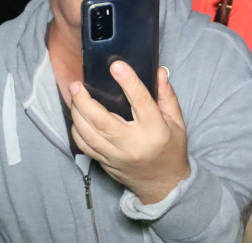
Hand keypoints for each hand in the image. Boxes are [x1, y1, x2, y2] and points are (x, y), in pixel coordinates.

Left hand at [70, 62, 189, 204]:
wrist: (164, 186)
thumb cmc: (171, 150)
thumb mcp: (177, 123)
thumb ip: (167, 96)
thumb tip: (159, 72)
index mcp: (154, 130)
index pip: (140, 102)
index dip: (128, 82)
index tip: (116, 65)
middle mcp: (132, 143)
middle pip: (102, 121)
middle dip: (84, 100)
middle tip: (77, 84)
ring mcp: (116, 155)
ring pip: (88, 134)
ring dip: (77, 113)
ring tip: (74, 96)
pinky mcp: (105, 163)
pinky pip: (85, 146)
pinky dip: (77, 130)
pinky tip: (77, 117)